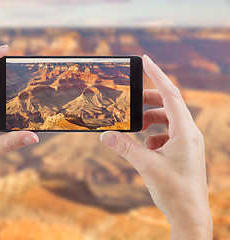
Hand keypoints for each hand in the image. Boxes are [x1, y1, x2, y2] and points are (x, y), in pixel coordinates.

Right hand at [100, 55, 211, 238]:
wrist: (190, 216)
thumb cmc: (175, 191)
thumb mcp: (146, 166)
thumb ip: (125, 147)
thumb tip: (105, 135)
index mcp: (186, 132)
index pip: (171, 94)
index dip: (157, 75)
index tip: (146, 60)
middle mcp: (190, 134)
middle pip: (169, 105)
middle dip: (149, 101)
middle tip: (132, 101)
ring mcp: (188, 143)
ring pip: (168, 121)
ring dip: (150, 121)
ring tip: (136, 128)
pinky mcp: (184, 152)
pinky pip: (168, 135)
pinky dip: (154, 136)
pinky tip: (146, 148)